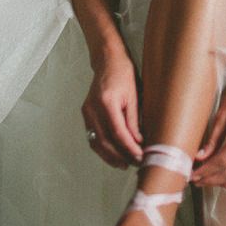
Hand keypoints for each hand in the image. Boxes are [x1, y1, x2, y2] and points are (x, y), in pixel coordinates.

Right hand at [82, 53, 143, 168]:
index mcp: (107, 102)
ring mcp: (86, 112)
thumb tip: (138, 142)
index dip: (129, 148)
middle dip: (120, 156)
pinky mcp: (85, 113)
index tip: (140, 157)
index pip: (118, 133)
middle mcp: (93, 109)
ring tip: (124, 164)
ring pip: (96, 141)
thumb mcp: (133, 96)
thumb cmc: (123, 75)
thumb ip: (134, 120)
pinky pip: (92, 136)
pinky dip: (102, 148)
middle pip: (105, 141)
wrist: (107, 61)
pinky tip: (113, 154)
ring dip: (109, 156)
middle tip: (135, 164)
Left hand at [191, 78, 225, 187]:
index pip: (222, 161)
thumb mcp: (222, 114)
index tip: (191, 175)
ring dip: (224, 182)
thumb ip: (212, 139)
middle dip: (212, 180)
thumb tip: (199, 157)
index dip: (205, 171)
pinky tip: (224, 177)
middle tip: (195, 181)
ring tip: (207, 181)